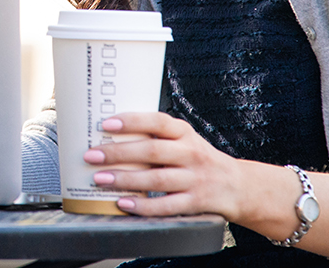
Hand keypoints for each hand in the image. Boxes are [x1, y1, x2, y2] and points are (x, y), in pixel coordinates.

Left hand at [82, 112, 248, 219]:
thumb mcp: (183, 140)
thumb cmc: (198, 159)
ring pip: (157, 179)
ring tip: (101, 179)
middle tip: (92, 156)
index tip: (106, 124)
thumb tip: (110, 135)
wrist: (237, 185)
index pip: (157, 122)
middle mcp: (191, 154)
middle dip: (118, 153)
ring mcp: (194, 179)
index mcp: (184, 133)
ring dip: (125, 180)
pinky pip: (166, 206)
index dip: (132, 122)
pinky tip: (123, 203)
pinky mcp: (195, 203)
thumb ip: (155, 136)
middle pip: (152, 151)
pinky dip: (143, 206)